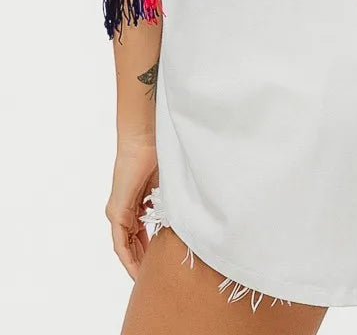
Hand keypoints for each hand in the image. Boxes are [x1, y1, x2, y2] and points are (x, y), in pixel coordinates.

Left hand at [106, 139, 158, 278]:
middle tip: (150, 278)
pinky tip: (135, 268)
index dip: (146, 250)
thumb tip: (179, 217)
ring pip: (124, 245)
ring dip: (134, 262)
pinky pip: (120, 241)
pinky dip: (128, 255)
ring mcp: (117, 211)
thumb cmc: (157, 155)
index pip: (138, 234)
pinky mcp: (116, 211)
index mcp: (134, 204)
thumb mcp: (164, 186)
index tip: (155, 264)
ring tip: (144, 278)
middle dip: (140, 260)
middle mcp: (122, 210)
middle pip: (130, 243)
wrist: (144, 140)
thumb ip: (166, 202)